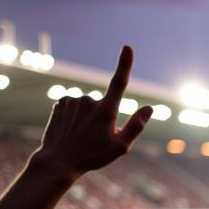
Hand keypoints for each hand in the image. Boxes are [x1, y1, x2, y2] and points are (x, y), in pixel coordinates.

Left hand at [33, 46, 152, 177]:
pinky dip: (75, 116)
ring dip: (88, 118)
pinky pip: (74, 106)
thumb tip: (149, 108)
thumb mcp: (121, 147)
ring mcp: (73, 100)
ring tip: (82, 137)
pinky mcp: (60, 102)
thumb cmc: (92, 156)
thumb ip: (136, 126)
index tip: (128, 48)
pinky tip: (71, 130)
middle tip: (96, 139)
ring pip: (88, 106)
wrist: (58, 161)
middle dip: (104, 118)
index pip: (119, 82)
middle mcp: (89, 100)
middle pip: (104, 105)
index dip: (124, 64)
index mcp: (106, 110)